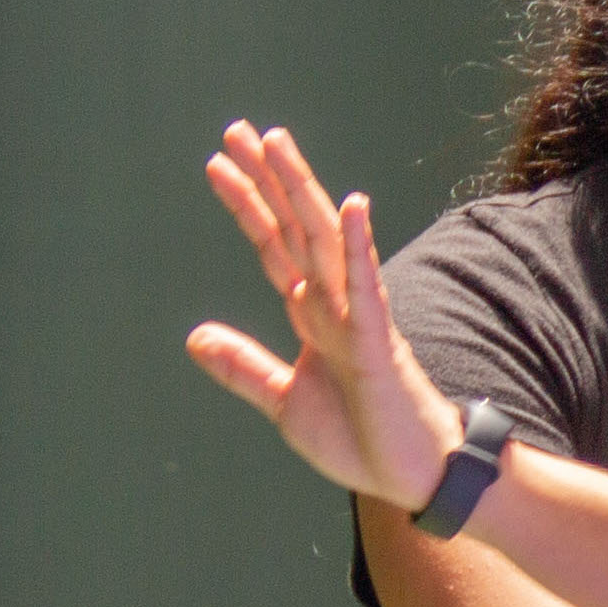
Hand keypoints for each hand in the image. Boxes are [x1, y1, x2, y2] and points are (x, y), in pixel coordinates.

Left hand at [187, 123, 461, 513]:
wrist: (413, 476)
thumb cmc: (361, 440)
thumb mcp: (285, 402)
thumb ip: (244, 366)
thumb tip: (194, 336)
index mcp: (313, 315)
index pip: (273, 247)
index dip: (247, 205)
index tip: (219, 164)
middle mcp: (334, 304)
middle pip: (295, 227)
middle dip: (267, 178)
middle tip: (237, 130)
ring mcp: (359, 318)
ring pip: (325, 241)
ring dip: (301, 191)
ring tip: (276, 143)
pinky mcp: (379, 343)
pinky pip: (367, 288)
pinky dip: (359, 246)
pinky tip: (351, 205)